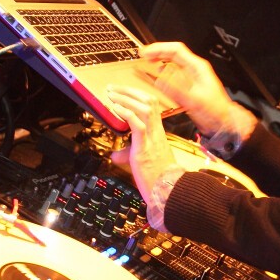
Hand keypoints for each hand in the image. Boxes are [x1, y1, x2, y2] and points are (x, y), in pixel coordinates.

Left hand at [107, 85, 179, 207]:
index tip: (122, 91)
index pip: (151, 105)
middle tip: (112, 88)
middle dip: (129, 91)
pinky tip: (115, 108)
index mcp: (158, 132)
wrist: (168, 191)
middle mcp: (157, 131)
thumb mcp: (141, 160)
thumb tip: (114, 155)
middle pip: (149, 101)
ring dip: (126, 98)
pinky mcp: (145, 148)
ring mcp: (152, 138)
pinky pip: (138, 125)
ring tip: (111, 94)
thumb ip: (128, 154)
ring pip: (144, 109)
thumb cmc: (157, 177)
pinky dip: (126, 113)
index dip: (137, 94)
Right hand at [140, 42, 235, 135]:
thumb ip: (176, 90)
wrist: (224, 122)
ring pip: (173, 63)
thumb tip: (160, 80)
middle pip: (173, 54)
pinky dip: (164, 73)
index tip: (146, 53)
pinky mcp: (190, 86)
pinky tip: (159, 77)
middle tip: (143, 56)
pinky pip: (174, 74)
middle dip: (157, 53)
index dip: (159, 49)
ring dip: (160, 61)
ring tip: (148, 62)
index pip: (176, 50)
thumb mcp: (194, 100)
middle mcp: (194, 70)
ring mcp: (192, 77)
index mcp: (197, 67)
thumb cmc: (216, 111)